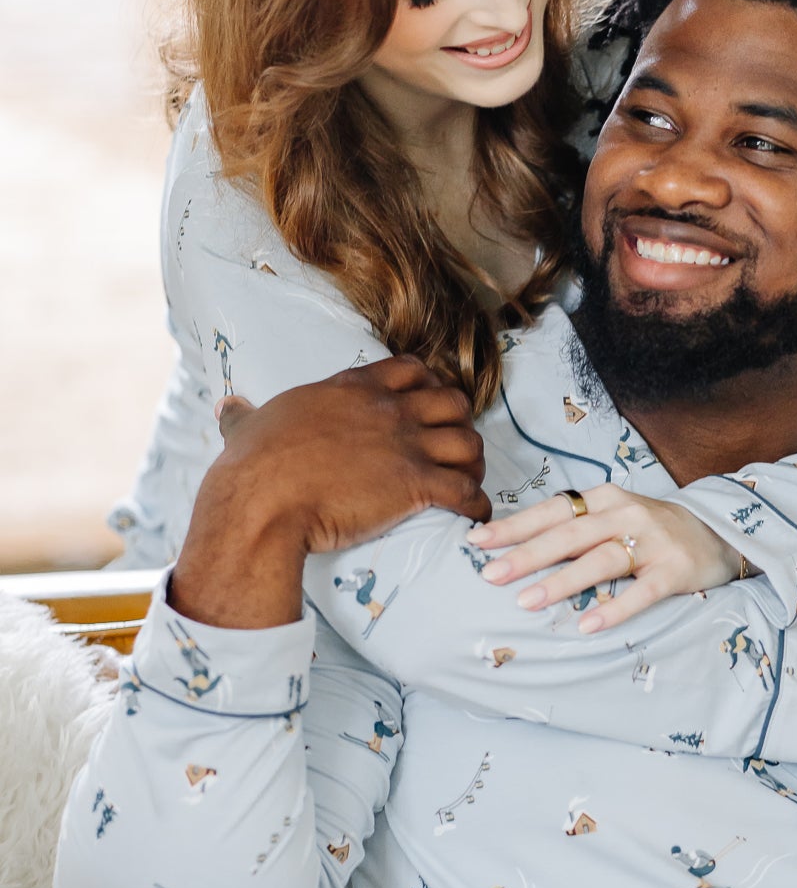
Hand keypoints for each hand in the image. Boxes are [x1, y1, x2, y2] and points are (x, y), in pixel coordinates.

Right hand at [169, 359, 488, 630]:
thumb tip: (228, 407)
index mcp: (353, 388)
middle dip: (459, 425)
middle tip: (452, 449)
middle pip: (452, 402)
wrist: (262, 502)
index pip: (411, 370)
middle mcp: (387, 409)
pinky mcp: (415, 485)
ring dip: (474, 464)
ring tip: (468, 482)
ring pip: (469, 443)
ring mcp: (405, 445)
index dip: (428, 387)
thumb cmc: (251, 467)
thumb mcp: (249, 428)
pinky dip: (477, 505)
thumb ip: (246, 415)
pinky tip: (473, 517)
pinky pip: (466, 491)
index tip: (428, 407)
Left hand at [465, 485, 740, 631]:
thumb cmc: (652, 531)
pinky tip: (587, 626)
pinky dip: (614, 609)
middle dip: (527, 554)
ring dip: (562, 581)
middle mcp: (626, 514)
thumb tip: (514, 547)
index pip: (552, 511)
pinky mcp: (675, 571)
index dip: (514, 526)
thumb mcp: (613, 518)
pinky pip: (641, 593)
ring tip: (526, 602)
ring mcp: (653, 542)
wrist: (719, 535)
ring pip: (601, 561)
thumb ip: (574, 528)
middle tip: (489, 575)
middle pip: (570, 534)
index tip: (477, 542)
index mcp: (604, 499)